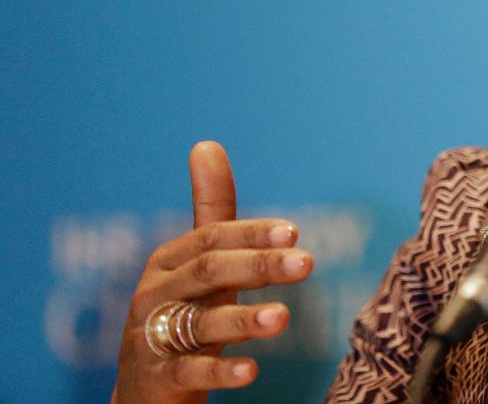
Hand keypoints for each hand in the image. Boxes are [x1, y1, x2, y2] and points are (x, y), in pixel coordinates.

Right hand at [111, 141, 313, 403]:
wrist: (145, 393)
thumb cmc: (182, 314)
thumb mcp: (199, 264)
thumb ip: (211, 211)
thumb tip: (207, 144)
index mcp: (170, 262)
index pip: (213, 238)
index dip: (253, 234)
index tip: (295, 233)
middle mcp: (157, 294)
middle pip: (208, 272)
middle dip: (257, 266)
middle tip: (307, 263)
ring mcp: (153, 339)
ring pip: (199, 323)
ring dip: (242, 318)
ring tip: (284, 318)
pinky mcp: (157, 381)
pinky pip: (188, 373)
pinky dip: (220, 371)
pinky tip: (251, 371)